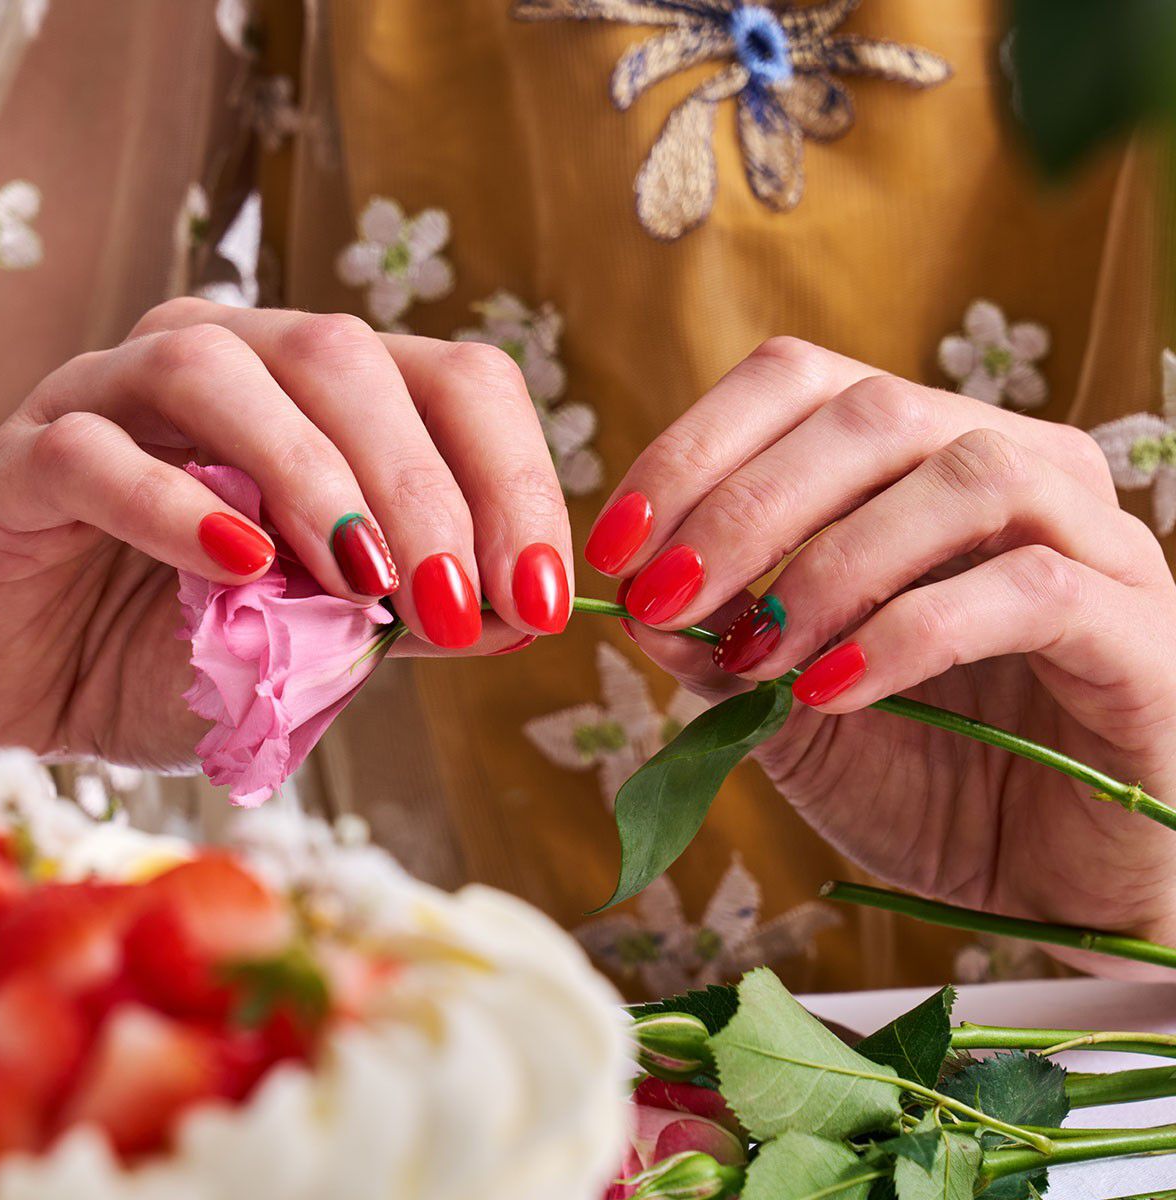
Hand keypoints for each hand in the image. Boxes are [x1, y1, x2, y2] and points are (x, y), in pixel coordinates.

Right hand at [0, 298, 569, 768]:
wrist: (38, 678)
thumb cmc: (190, 648)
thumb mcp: (329, 639)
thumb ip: (416, 612)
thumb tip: (520, 606)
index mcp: (324, 394)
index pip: (454, 382)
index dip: (513, 480)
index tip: (542, 596)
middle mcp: (232, 363)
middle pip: (349, 360)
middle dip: (425, 491)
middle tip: (458, 605)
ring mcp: (119, 395)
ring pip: (225, 373)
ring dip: (315, 478)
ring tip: (362, 585)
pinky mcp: (30, 456)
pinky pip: (98, 452)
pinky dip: (175, 506)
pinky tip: (239, 566)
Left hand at [588, 337, 1175, 975]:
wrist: (1051, 884)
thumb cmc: (926, 779)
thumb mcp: (790, 709)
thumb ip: (722, 645)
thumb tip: (638, 592)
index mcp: (923, 464)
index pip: (803, 385)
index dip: (696, 448)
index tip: (617, 542)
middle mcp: (1018, 470)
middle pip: (874, 412)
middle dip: (744, 505)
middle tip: (663, 595)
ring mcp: (1095, 542)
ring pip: (964, 477)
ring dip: (829, 563)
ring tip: (756, 655)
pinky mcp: (1144, 632)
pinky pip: (1029, 590)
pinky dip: (909, 633)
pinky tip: (832, 692)